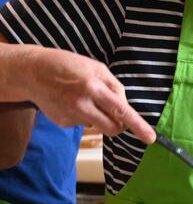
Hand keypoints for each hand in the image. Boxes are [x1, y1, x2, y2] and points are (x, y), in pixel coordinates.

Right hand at [26, 47, 154, 142]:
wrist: (31, 72)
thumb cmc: (68, 66)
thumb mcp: (96, 68)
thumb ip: (114, 87)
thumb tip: (124, 108)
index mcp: (93, 87)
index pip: (121, 110)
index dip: (137, 125)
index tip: (150, 138)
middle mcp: (81, 104)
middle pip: (112, 128)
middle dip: (119, 125)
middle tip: (115, 115)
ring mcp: (70, 115)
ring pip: (98, 125)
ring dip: (98, 115)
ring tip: (82, 97)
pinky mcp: (62, 122)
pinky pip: (83, 123)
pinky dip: (82, 114)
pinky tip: (70, 101)